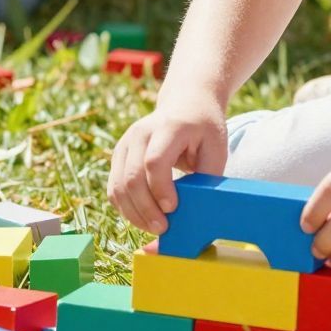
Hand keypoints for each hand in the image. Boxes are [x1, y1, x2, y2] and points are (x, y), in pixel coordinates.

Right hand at [108, 94, 227, 233]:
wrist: (187, 102)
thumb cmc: (204, 128)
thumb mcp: (216, 147)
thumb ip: (207, 176)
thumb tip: (198, 211)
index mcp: (169, 127)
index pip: (155, 161)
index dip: (160, 189)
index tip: (173, 208)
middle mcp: (141, 133)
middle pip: (132, 177)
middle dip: (146, 209)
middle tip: (163, 228)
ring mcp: (126, 143)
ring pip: (118, 186)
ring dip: (134, 213)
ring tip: (154, 227)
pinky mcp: (119, 154)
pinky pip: (114, 188)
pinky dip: (125, 207)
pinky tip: (142, 217)